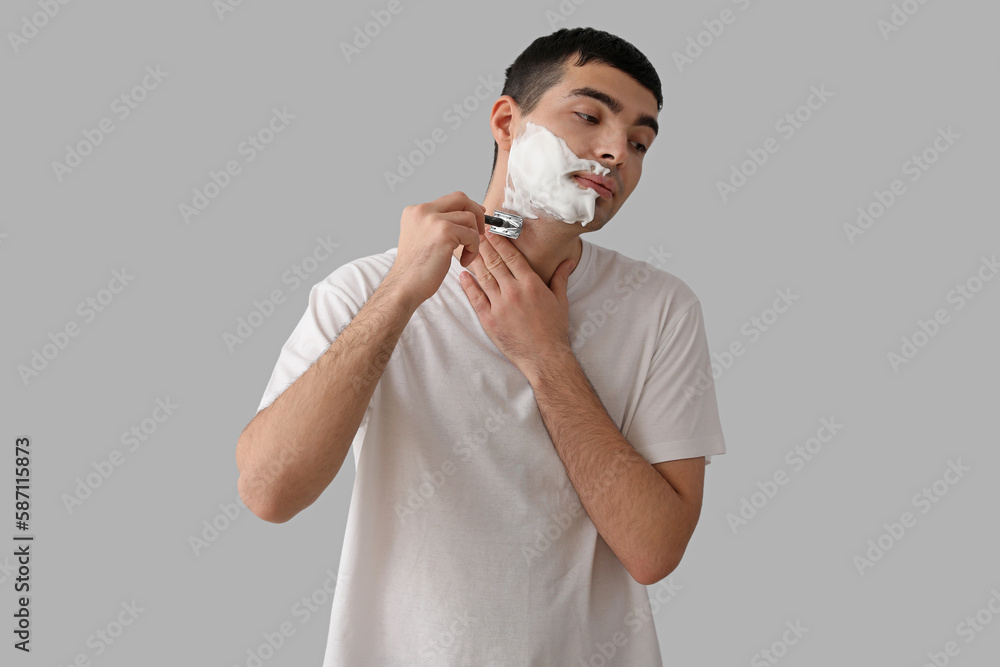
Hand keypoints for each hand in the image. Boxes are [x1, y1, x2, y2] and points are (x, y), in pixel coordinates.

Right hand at [389, 191, 485, 305]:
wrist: (405, 285)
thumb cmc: (415, 269)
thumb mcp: (422, 238)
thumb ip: (438, 224)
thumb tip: (464, 216)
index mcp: (415, 211)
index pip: (449, 199)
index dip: (466, 207)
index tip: (475, 218)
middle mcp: (422, 211)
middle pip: (460, 198)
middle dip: (477, 212)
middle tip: (479, 231)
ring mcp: (433, 219)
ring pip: (469, 217)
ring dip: (473, 238)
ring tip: (466, 254)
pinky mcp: (444, 232)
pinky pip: (471, 235)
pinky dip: (473, 249)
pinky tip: (464, 261)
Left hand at [458, 230, 576, 379]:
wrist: (545, 358)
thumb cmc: (554, 330)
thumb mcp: (561, 301)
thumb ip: (560, 278)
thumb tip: (568, 262)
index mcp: (531, 284)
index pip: (512, 256)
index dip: (500, 241)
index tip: (491, 231)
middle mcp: (514, 292)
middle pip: (495, 262)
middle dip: (484, 245)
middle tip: (474, 232)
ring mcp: (500, 306)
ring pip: (483, 277)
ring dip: (474, 261)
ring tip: (467, 248)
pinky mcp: (489, 320)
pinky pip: (475, 298)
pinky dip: (468, 285)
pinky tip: (462, 275)